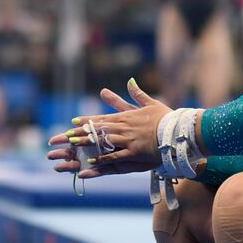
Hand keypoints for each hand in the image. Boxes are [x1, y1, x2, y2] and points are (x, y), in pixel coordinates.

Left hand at [47, 79, 170, 179]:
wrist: (179, 130)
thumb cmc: (166, 117)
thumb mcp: (151, 103)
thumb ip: (138, 94)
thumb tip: (130, 80)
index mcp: (126, 117)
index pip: (101, 118)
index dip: (86, 121)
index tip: (73, 122)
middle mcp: (123, 127)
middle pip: (97, 131)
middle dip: (78, 134)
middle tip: (63, 137)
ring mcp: (128, 140)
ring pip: (101, 142)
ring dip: (86, 146)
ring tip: (71, 149)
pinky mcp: (134, 152)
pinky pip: (114, 156)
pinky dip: (102, 159)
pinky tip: (90, 161)